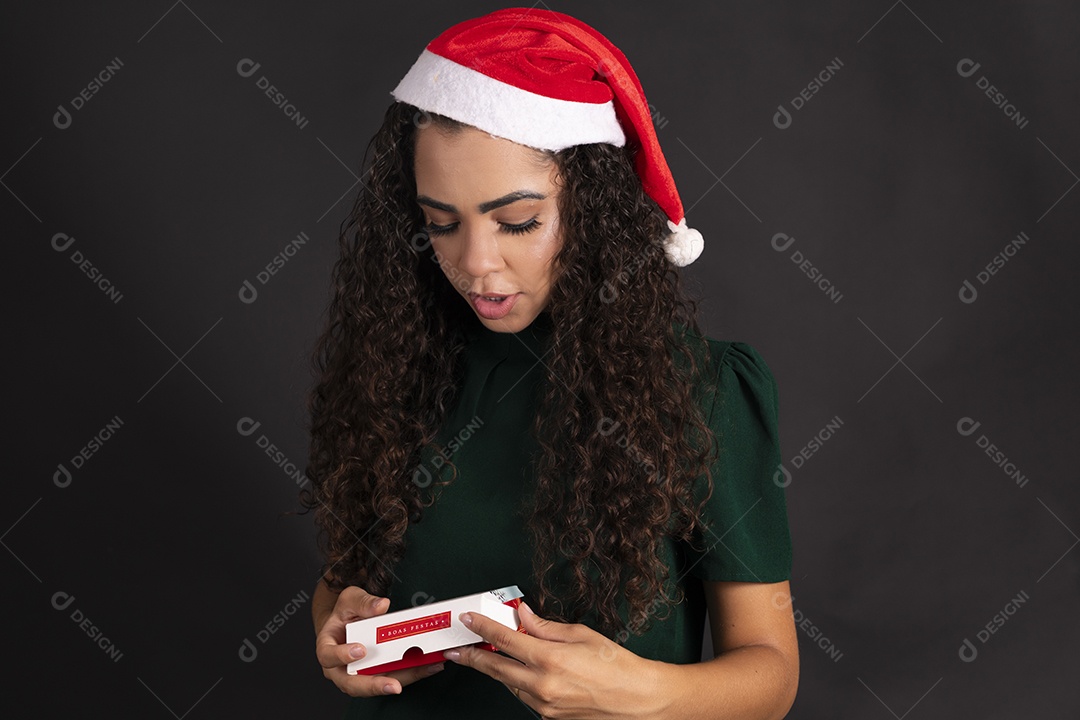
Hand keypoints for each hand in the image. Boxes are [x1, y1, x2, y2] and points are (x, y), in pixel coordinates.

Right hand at [315, 586, 444, 696]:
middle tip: (394, 686)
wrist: (347, 623)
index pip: (329, 655)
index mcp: (327, 647)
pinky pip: (393, 677)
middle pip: (352, 684)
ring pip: (377, 683)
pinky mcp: (377, 674)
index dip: (343, 655)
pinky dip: (413, 673)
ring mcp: (359, 674)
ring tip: (426, 668)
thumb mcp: (350, 599)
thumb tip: (381, 605)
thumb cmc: (345, 613)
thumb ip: (363, 602)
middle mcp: (340, 668)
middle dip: (375, 685)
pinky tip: (430, 665)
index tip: (361, 650)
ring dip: (403, 679)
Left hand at [442, 602, 663, 718]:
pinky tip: (523, 672)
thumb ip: (545, 627)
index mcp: (550, 660)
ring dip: (499, 670)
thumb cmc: (617, 665)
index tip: (468, 621)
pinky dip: (520, 683)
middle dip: (473, 657)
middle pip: (496, 669)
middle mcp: (543, 686)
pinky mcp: (549, 718)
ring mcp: (544, 706)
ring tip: (490, 656)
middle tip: (456, 649)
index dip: (483, 628)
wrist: (638, 700)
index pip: (505, 640)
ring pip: (510, 684)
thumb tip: (522, 616)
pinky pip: (525, 697)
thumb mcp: (581, 635)